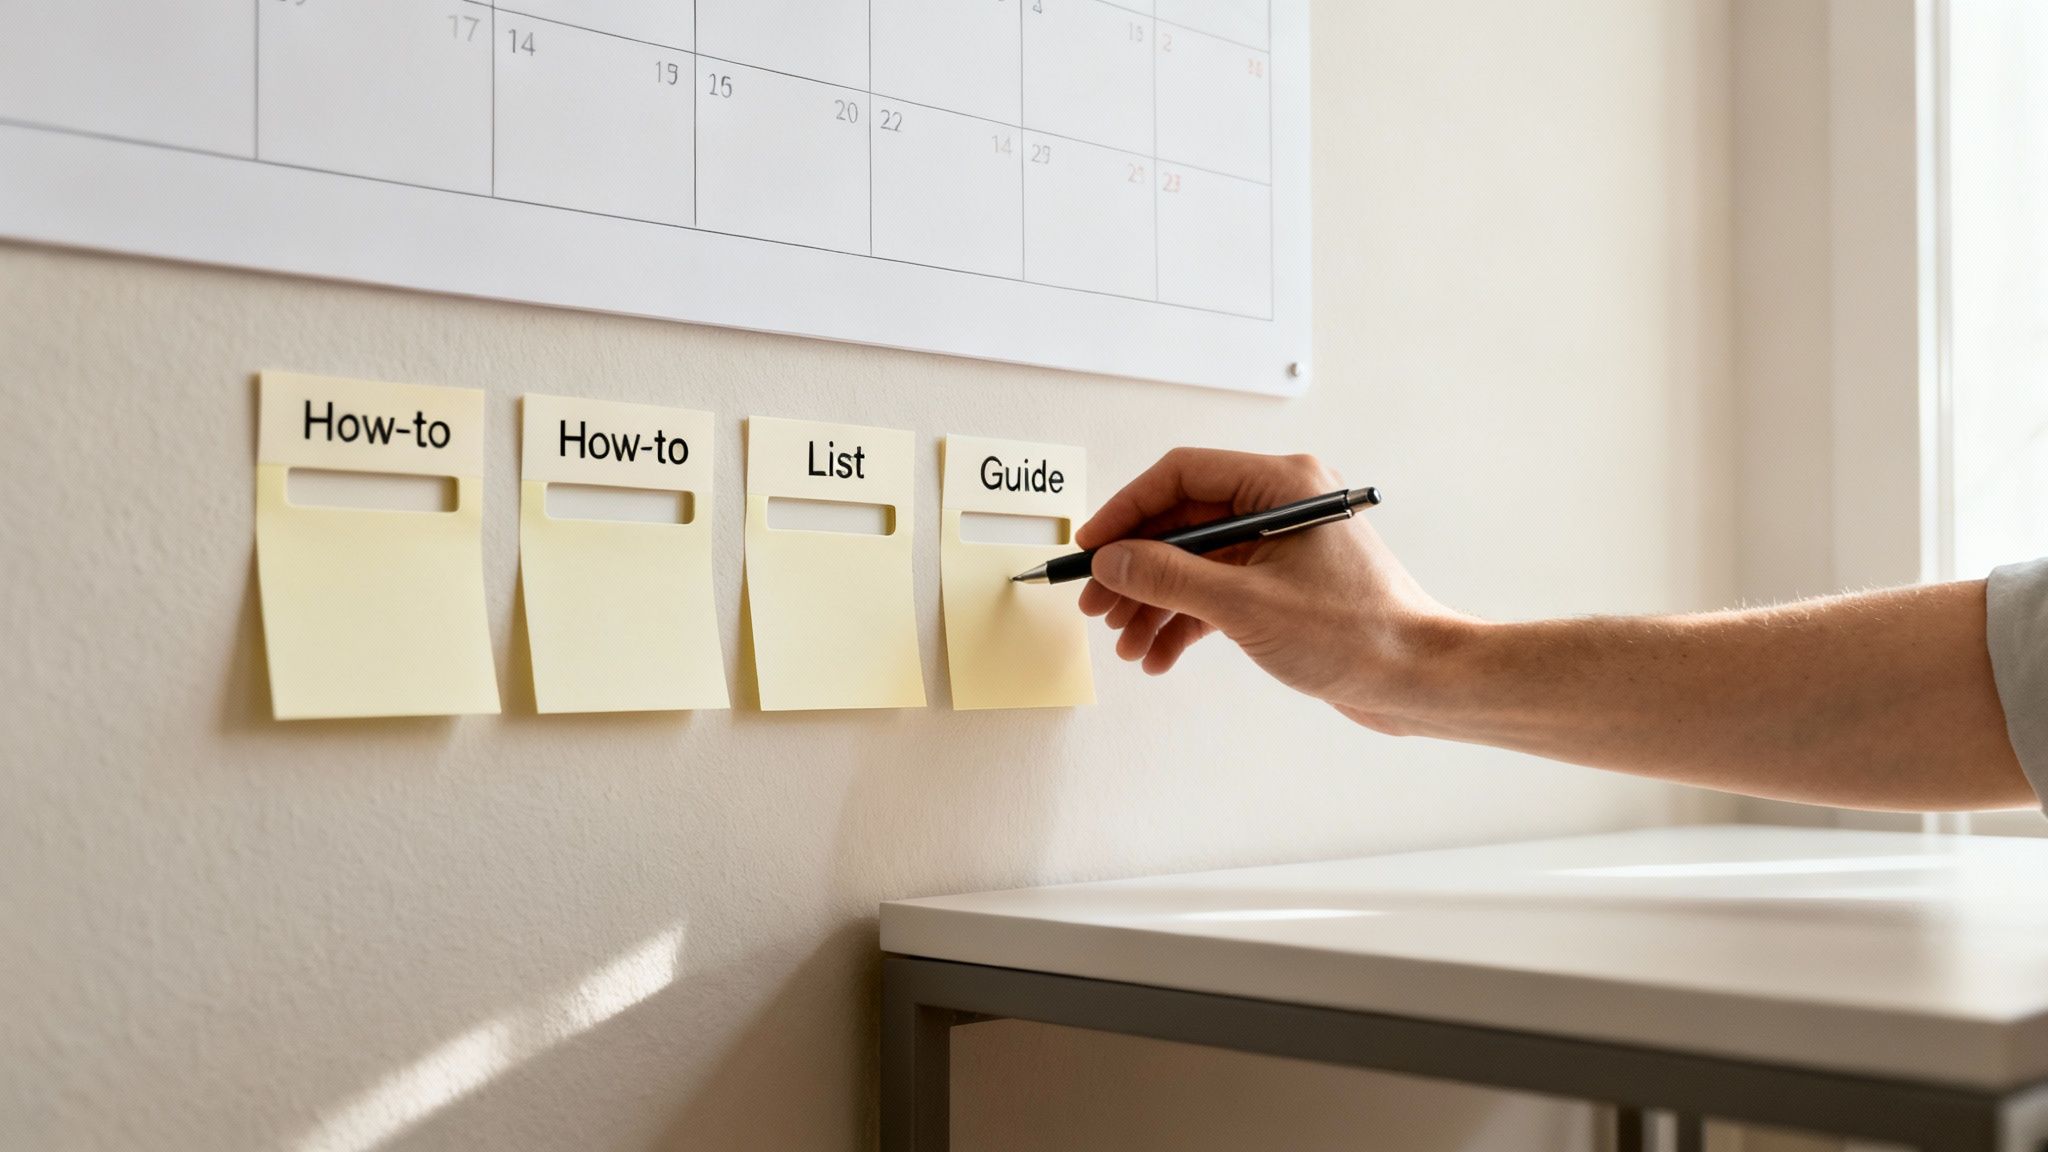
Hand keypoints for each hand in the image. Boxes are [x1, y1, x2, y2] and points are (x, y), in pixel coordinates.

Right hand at [1077, 448, 1462, 729]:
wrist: (1417, 680)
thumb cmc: (1358, 633)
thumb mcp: (1244, 605)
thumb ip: (1168, 578)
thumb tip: (1112, 561)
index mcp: (1281, 486)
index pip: (1182, 476)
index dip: (1127, 510)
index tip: (1092, 546)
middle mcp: (1280, 506)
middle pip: (1183, 523)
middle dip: (1136, 570)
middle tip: (1097, 605)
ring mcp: (1281, 547)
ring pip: (1195, 564)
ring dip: (1156, 604)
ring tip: (1128, 644)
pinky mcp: (1284, 586)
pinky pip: (1218, 592)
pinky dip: (1186, 622)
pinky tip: (1161, 655)